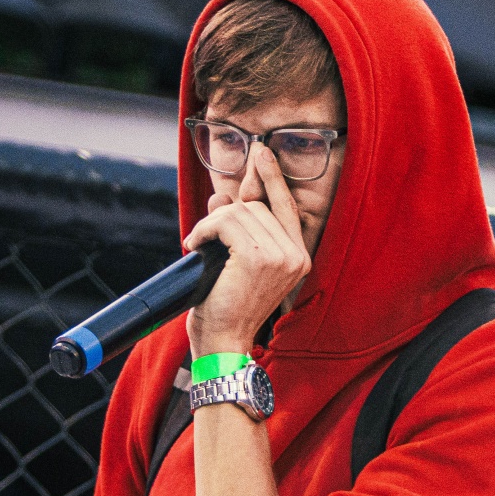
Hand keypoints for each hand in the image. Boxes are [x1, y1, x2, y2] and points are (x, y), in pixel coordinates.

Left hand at [183, 143, 308, 355]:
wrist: (222, 342)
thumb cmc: (227, 310)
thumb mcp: (235, 264)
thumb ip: (236, 229)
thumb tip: (223, 197)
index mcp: (298, 259)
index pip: (286, 208)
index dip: (272, 178)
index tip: (261, 153)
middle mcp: (296, 256)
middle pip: (257, 207)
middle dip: (226, 214)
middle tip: (205, 236)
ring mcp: (280, 256)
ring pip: (240, 212)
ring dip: (211, 225)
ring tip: (199, 246)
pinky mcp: (258, 256)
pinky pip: (226, 222)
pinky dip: (205, 229)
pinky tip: (196, 246)